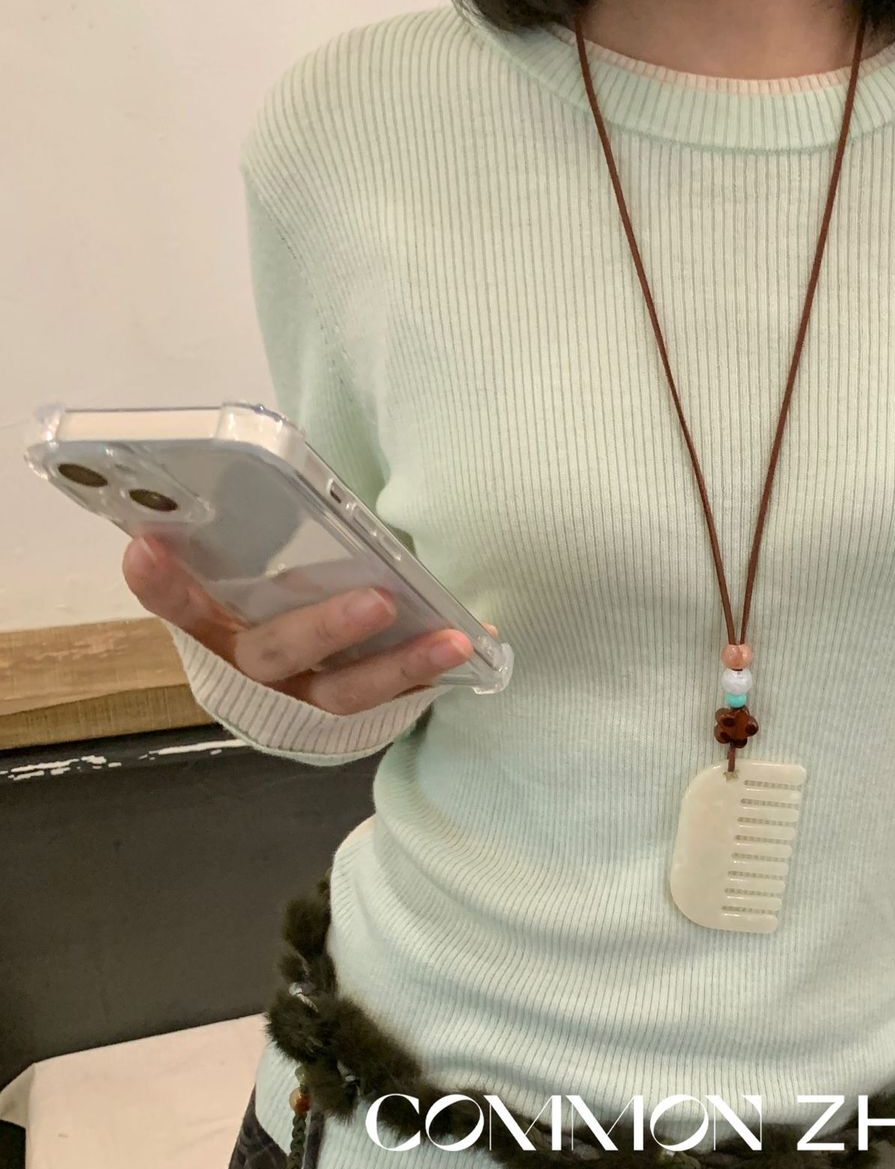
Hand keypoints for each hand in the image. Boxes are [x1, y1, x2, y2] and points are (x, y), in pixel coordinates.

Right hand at [124, 533, 491, 715]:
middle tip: (379, 599)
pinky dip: (432, 672)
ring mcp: (300, 697)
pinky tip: (473, 643)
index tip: (147, 545)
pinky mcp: (348, 713)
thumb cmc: (263, 602)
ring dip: (402, 663)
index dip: (160, 581)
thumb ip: (244, 534)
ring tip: (454, 638)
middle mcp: (251, 665)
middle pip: (277, 651)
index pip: (175, 602)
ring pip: (346, 691)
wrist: (286, 684)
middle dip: (328, 626)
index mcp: (212, 623)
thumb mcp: (245, 568)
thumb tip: (265, 454)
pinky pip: (392, 699)